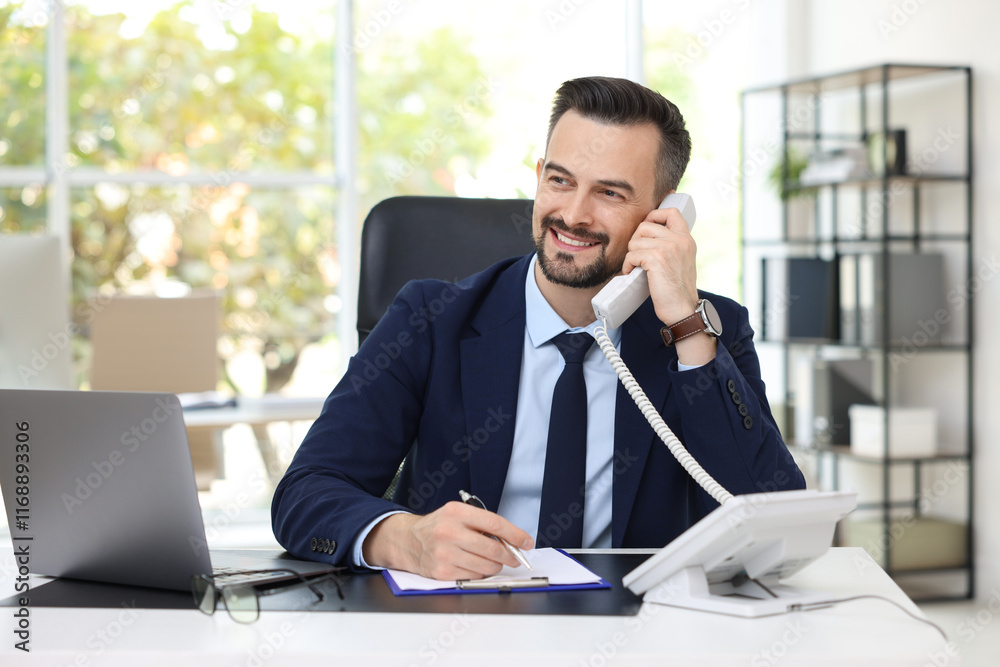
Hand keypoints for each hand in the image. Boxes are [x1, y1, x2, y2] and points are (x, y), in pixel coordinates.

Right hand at [362, 502, 533, 580]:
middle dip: (510, 555)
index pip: (495, 524)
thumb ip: (483, 524)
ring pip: (486, 566)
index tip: (527, 542)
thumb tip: (512, 540)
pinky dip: (481, 573)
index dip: (516, 534)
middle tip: (516, 557)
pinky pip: (474, 576)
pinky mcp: (442, 572)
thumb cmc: (438, 526)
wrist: (408, 540)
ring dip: (496, 565)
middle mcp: (449, 532)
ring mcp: (445, 553)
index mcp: (457, 512)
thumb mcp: (458, 514)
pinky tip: (475, 565)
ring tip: (493, 560)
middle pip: (493, 548)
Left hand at [621, 205, 698, 325]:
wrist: (683, 310)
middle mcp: (679, 240)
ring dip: (631, 255)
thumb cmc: (678, 290)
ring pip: (636, 240)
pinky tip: (631, 273)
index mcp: (686, 239)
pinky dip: (627, 265)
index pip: (672, 212)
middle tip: (637, 255)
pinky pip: (631, 254)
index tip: (647, 229)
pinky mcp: (656, 259)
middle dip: (636, 240)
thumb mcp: (682, 261)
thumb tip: (647, 237)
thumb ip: (671, 247)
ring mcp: (668, 248)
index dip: (654, 215)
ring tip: (635, 267)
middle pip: (645, 225)